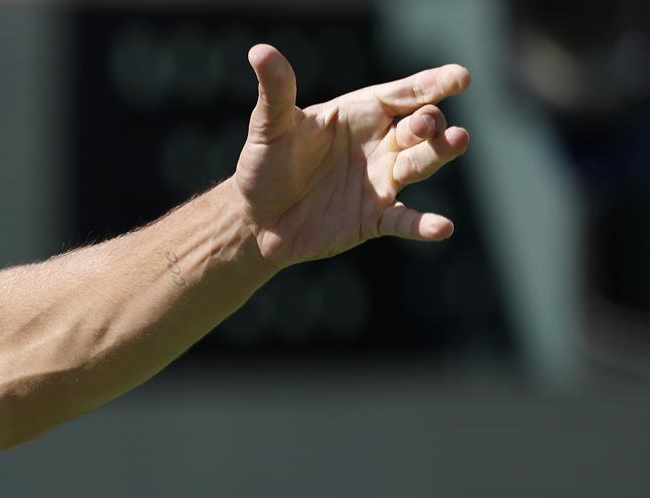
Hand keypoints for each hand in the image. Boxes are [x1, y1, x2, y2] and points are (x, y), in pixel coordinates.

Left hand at [234, 44, 471, 267]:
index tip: (460, 77)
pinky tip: (442, 228)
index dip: (433, 84)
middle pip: (420, 127)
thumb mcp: (270, 127)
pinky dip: (424, 225)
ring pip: (421, 164)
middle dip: (429, 122)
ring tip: (457, 141)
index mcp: (362, 114)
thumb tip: (259, 50)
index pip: (404, 93)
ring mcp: (381, 181)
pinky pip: (404, 220)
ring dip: (440, 154)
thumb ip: (276, 91)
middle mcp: (380, 144)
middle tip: (426, 123)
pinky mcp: (374, 218)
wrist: (255, 219)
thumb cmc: (265, 165)